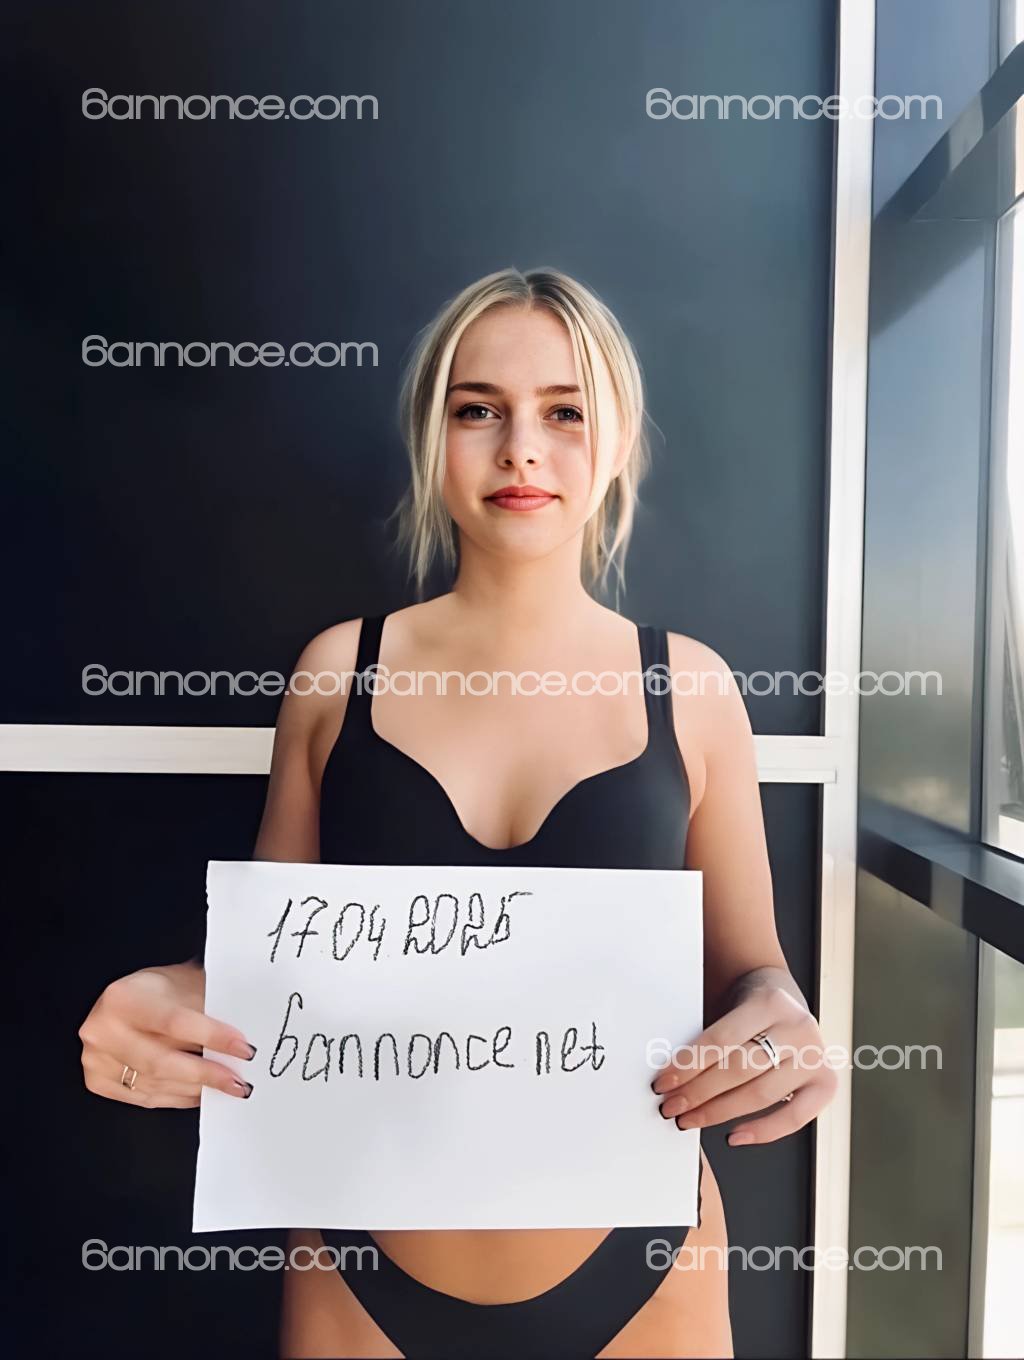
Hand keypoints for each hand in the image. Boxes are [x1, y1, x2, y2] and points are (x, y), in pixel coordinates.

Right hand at [79, 960, 256, 1108]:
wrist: (119, 1003)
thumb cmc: (154, 992)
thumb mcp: (181, 984)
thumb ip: (206, 1008)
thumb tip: (243, 1034)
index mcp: (123, 998)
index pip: (175, 1022)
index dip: (212, 1036)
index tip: (243, 1048)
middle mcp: (104, 1030)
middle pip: (162, 1061)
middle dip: (207, 1074)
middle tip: (240, 1082)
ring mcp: (97, 1059)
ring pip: (156, 1084)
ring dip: (197, 1089)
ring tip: (226, 1087)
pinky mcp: (99, 1081)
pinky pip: (147, 1098)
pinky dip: (179, 1097)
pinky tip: (200, 1093)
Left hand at [651, 979, 837, 1145]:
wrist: (785, 999)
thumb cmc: (750, 1006)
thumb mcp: (731, 1005)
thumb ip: (710, 1035)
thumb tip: (671, 1074)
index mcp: (771, 1002)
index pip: (722, 1039)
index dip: (689, 1064)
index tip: (664, 1081)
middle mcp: (798, 1029)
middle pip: (740, 1069)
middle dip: (698, 1091)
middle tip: (670, 1105)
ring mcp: (816, 1057)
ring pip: (761, 1094)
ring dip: (719, 1112)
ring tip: (690, 1118)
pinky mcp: (826, 1083)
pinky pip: (795, 1117)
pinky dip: (763, 1131)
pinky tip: (733, 1135)